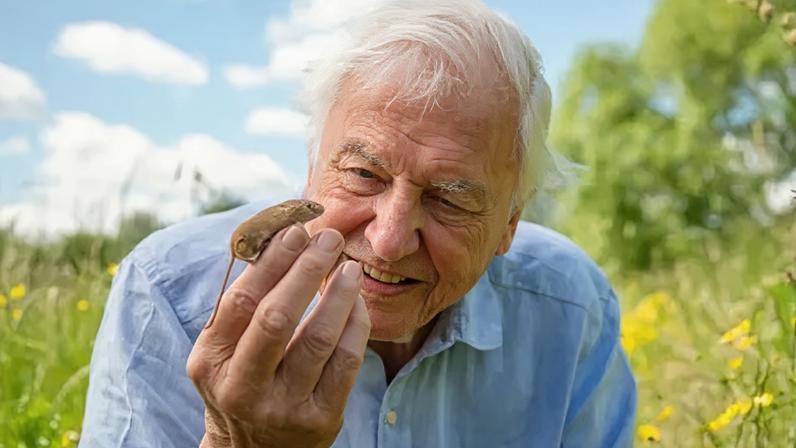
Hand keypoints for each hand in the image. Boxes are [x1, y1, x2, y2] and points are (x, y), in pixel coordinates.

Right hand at [187, 225, 370, 447]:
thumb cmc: (243, 381)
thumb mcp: (224, 350)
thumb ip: (243, 306)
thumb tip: (281, 239)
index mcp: (210, 361)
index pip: (241, 302)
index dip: (271, 262)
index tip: (294, 230)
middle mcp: (242, 387)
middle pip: (276, 318)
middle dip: (306, 270)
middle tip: (329, 239)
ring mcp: (282, 407)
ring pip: (317, 339)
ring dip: (338, 294)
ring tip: (348, 266)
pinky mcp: (320, 419)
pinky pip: (346, 362)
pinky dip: (355, 324)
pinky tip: (356, 301)